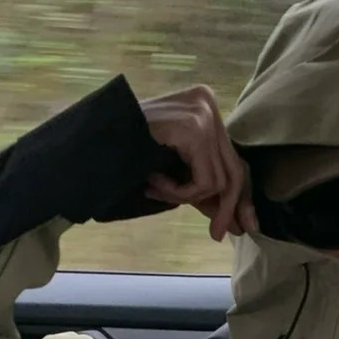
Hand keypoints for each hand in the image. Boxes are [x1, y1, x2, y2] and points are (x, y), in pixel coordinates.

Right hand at [140, 85, 255, 242]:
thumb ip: (203, 186)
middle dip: (227, 207)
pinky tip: (152, 182)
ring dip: (185, 196)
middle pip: (233, 169)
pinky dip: (179, 193)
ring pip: (218, 181)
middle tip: (217, 235)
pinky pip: (203, 181)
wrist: (94, 138)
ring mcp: (202, 113)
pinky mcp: (194, 129)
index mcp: (204, 106)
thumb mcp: (175, 168)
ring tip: (154, 189)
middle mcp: (207, 103)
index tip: (244, 226)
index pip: (233, 159)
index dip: (240, 197)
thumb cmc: (127, 150)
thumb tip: (236, 222)